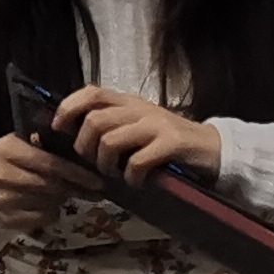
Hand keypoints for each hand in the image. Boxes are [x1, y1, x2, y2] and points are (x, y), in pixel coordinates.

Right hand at [0, 130, 95, 235]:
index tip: (97, 179)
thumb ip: (48, 146)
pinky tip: (49, 205)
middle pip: (49, 184)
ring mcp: (0, 199)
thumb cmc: (12, 162)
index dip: (75, 172)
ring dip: (62, 198)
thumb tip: (87, 152)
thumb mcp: (24, 146)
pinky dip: (51, 212)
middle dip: (75, 188)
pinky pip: (42, 218)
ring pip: (47, 202)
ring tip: (67, 193)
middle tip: (96, 191)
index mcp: (7, 149)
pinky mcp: (5, 219)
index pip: (48, 162)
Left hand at [56, 87, 223, 186]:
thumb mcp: (138, 126)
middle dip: (85, 148)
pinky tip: (137, 181)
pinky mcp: (171, 143)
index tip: (59, 128)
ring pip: (111, 141)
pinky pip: (137, 161)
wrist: (213, 149)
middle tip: (94, 164)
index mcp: (128, 102)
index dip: (68, 108)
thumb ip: (112, 125)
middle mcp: (139, 108)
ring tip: (115, 174)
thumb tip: (73, 136)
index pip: (91, 92)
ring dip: (106, 164)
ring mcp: (156, 125)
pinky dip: (131, 176)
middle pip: (94, 121)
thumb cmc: (169, 141)